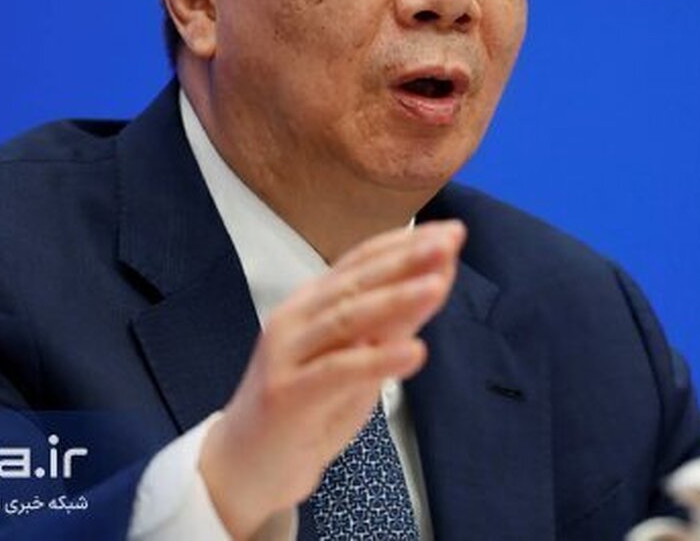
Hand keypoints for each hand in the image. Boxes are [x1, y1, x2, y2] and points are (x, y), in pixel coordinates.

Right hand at [198, 219, 464, 537]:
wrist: (247, 467)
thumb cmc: (309, 410)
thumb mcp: (359, 364)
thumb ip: (392, 325)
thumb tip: (438, 279)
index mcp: (312, 302)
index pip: (362, 261)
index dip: (406, 243)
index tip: (452, 231)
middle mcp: (296, 317)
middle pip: (356, 282)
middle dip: (407, 259)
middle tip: (452, 239)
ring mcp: (286, 353)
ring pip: (347, 318)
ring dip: (396, 299)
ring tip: (438, 285)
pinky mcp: (286, 394)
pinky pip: (337, 371)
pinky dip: (378, 359)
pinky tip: (415, 351)